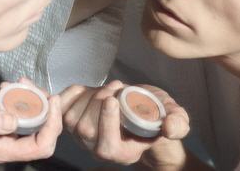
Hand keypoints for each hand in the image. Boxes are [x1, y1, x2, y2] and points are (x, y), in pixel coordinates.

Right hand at [0, 77, 62, 162]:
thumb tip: (13, 122)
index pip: (40, 146)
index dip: (52, 125)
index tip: (51, 100)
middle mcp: (5, 140)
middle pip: (44, 132)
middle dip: (45, 108)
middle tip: (31, 85)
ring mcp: (4, 127)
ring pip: (36, 117)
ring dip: (34, 97)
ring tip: (17, 81)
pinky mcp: (2, 114)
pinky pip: (25, 107)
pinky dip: (25, 93)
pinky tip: (12, 82)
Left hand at [60, 80, 189, 164]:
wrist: (141, 110)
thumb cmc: (158, 115)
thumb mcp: (176, 117)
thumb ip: (178, 123)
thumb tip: (170, 126)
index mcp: (123, 152)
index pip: (106, 146)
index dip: (107, 122)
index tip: (114, 98)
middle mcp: (98, 149)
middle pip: (85, 129)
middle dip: (99, 101)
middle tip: (117, 86)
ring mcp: (82, 137)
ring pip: (73, 117)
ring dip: (89, 96)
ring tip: (109, 87)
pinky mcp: (73, 121)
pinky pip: (62, 108)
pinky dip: (70, 94)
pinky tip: (85, 88)